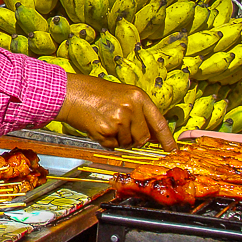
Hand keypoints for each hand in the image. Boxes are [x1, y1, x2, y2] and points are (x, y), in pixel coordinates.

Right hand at [56, 74, 174, 150]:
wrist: (70, 93)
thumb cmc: (94, 92)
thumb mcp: (122, 94)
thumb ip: (138, 111)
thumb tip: (151, 134)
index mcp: (139, 97)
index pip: (159, 122)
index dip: (166, 139)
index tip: (172, 150)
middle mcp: (132, 108)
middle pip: (143, 138)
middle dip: (134, 139)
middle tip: (120, 128)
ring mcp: (119, 120)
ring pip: (127, 143)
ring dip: (118, 139)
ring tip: (105, 123)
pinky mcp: (106, 131)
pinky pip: (112, 146)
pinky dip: (106, 141)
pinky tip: (97, 127)